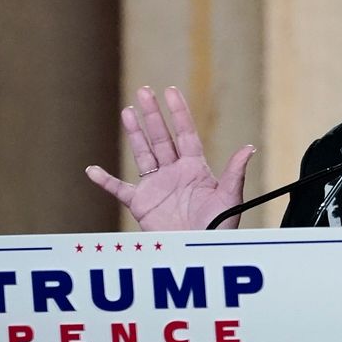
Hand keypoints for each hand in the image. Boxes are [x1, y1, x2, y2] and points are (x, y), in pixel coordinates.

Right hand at [85, 86, 255, 231]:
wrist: (200, 251)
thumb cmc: (219, 227)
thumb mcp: (229, 198)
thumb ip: (234, 173)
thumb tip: (249, 148)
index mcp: (195, 168)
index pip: (185, 133)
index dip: (178, 113)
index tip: (171, 91)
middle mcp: (174, 172)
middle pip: (161, 137)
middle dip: (153, 115)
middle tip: (144, 90)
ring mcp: (157, 187)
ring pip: (143, 154)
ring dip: (135, 134)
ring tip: (127, 111)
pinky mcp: (142, 204)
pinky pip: (120, 190)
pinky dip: (105, 181)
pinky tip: (92, 170)